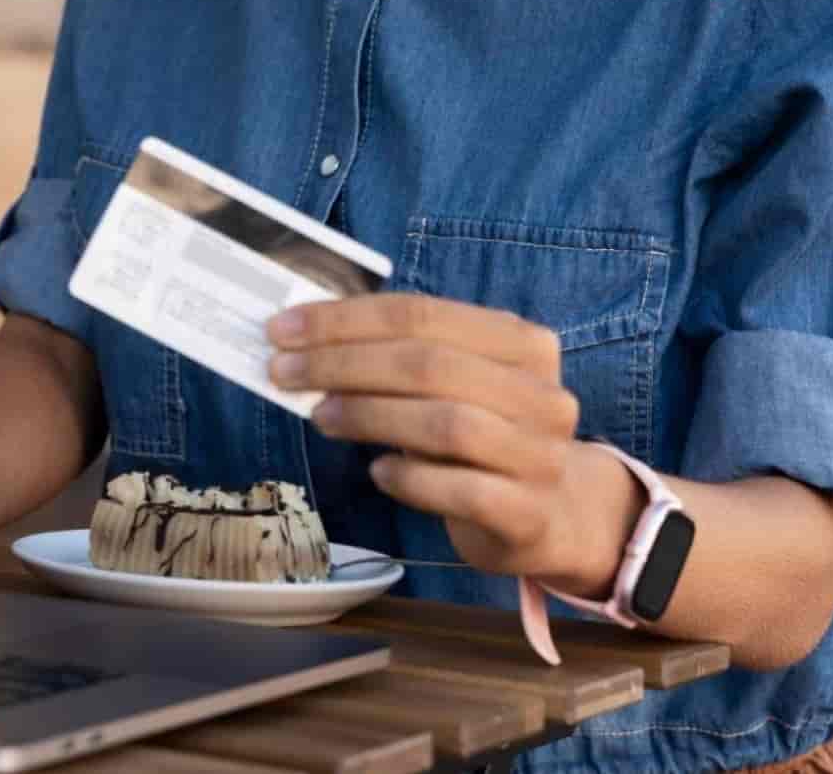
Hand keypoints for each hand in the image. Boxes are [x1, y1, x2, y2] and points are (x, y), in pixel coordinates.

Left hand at [268, 295, 634, 594]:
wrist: (550, 518)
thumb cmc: (482, 440)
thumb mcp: (454, 387)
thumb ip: (398, 359)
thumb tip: (305, 342)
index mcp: (522, 343)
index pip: (422, 315)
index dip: (344, 319)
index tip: (282, 329)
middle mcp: (542, 394)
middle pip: (429, 364)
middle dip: (342, 363)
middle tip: (284, 372)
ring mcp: (542, 456)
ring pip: (446, 422)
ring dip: (368, 416)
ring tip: (320, 417)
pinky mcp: (529, 514)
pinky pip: (462, 490)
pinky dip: (411, 478)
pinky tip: (379, 471)